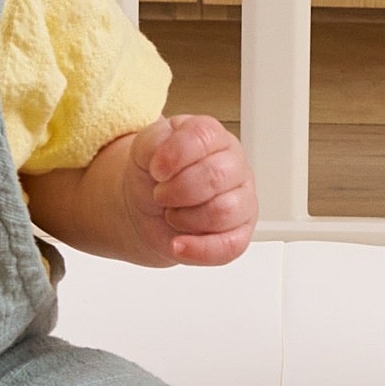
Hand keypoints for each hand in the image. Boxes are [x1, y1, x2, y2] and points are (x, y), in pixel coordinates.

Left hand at [128, 116, 254, 265]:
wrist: (144, 207)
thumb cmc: (153, 175)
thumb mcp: (143, 148)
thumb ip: (153, 142)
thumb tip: (164, 160)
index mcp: (214, 138)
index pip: (204, 136)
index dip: (174, 155)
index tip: (155, 169)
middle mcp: (233, 166)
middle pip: (215, 176)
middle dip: (176, 190)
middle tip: (161, 194)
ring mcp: (241, 201)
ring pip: (223, 211)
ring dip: (185, 218)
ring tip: (172, 214)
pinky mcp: (239, 234)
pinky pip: (230, 246)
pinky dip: (199, 249)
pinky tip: (178, 244)